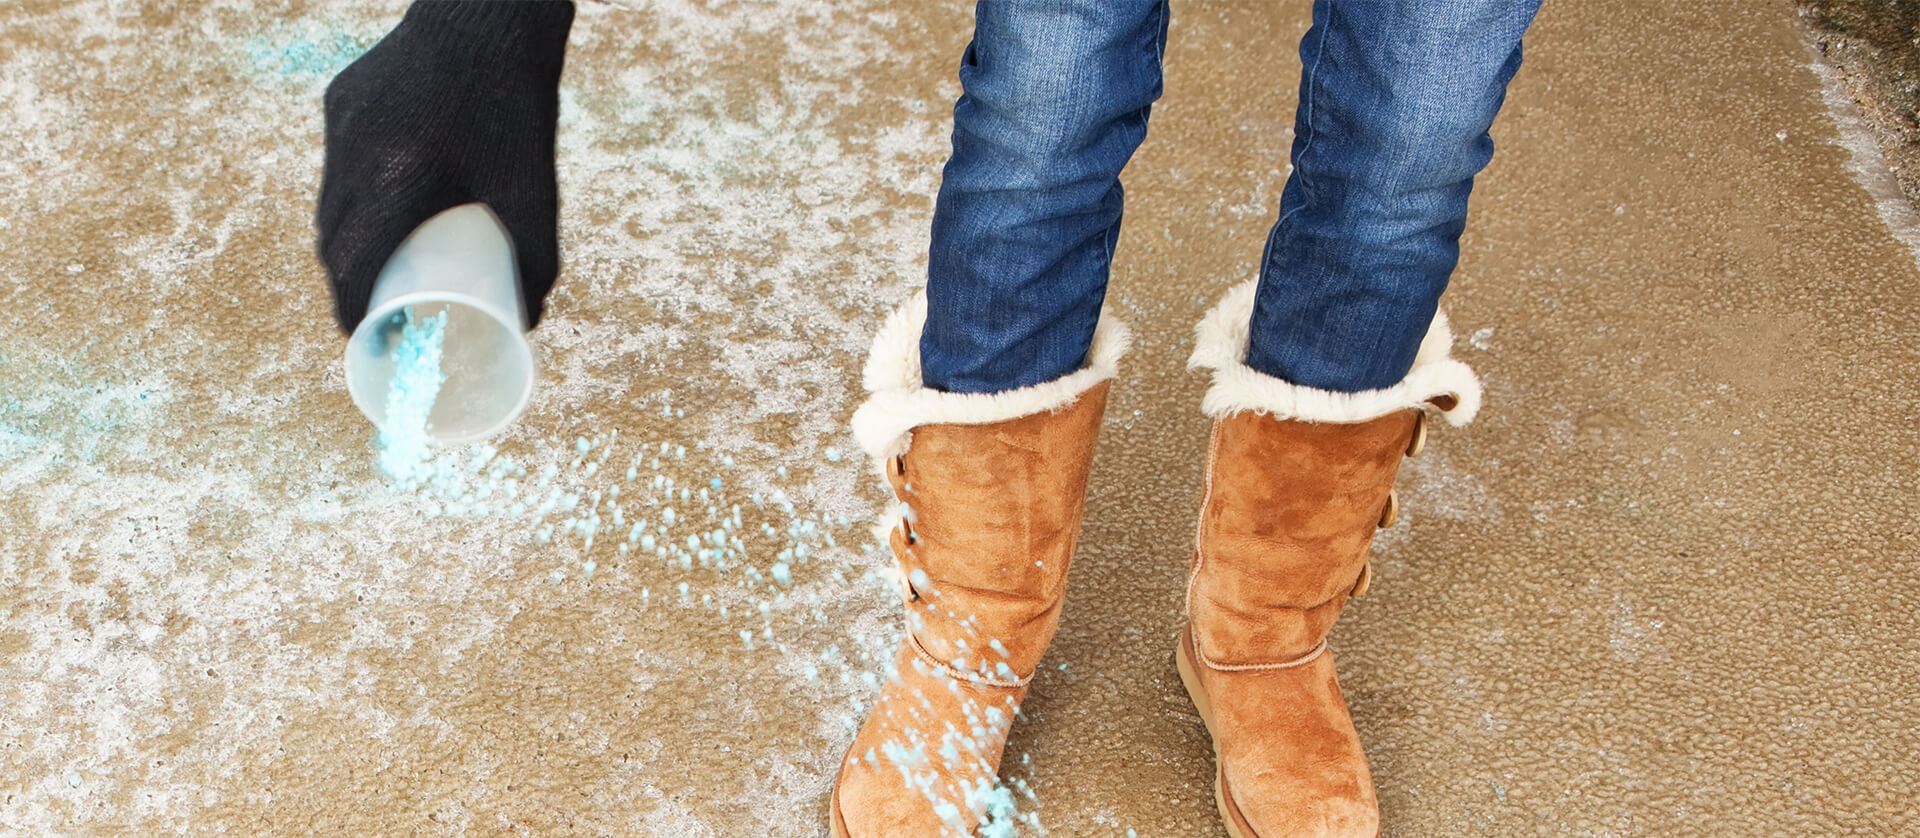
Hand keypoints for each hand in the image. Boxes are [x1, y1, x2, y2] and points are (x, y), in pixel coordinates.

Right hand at [315, 1, 574, 334]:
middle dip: (348, 284)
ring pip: (329, 201)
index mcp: (393, 183)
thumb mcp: (535, 192)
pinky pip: (338, 162)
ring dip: (345, 240)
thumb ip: (537, 259)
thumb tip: (531, 321)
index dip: (352, 313)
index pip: (352, 267)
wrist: (489, 18)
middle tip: (377, 313)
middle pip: (334, 241)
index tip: (367, 340)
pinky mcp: (342, 99)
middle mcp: (354, 156)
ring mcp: (342, 125)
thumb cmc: (517, 110)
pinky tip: (375, 206)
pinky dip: (352, 194)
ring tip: (374, 267)